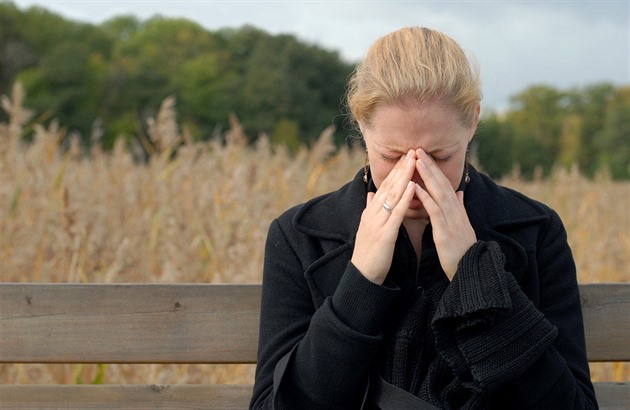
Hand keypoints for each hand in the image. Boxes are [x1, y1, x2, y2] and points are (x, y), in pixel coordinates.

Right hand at [351, 150, 416, 284]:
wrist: (363, 275)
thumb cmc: (368, 253)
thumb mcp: (367, 227)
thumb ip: (369, 209)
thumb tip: (371, 193)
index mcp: (370, 211)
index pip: (385, 186)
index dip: (396, 170)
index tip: (407, 156)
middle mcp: (372, 213)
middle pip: (388, 186)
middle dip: (401, 168)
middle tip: (413, 151)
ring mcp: (377, 222)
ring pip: (392, 195)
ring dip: (404, 177)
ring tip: (414, 161)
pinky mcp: (384, 234)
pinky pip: (396, 213)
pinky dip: (404, 198)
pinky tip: (412, 187)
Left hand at [414, 149, 475, 279]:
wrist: (470, 269)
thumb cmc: (462, 249)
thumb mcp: (462, 225)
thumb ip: (460, 207)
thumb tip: (459, 192)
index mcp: (456, 209)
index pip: (444, 184)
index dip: (434, 169)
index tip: (423, 155)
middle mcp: (455, 210)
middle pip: (441, 183)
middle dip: (429, 165)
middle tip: (417, 149)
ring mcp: (451, 219)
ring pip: (438, 192)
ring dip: (427, 175)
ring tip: (416, 160)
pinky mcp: (445, 230)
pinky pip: (435, 210)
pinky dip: (426, 197)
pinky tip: (416, 187)